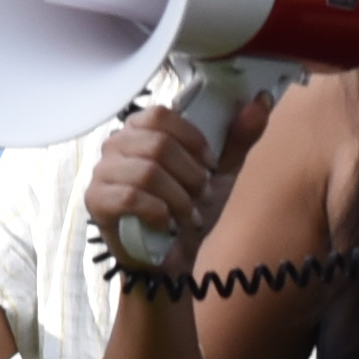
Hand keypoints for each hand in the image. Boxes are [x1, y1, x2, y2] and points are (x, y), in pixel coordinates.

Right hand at [85, 87, 233, 272]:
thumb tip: (262, 100)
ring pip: (146, 172)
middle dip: (190, 176)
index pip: (161, 115)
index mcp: (142, 130)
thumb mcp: (222, 173)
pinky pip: (129, 197)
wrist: (175, 258)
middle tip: (201, 197)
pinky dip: (158, 213)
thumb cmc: (192, 211)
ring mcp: (103, 172)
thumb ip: (239, 137)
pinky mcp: (96, 200)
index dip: (192, 140)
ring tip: (188, 215)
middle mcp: (117, 145)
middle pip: (157, 144)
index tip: (211, 164)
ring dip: (178, 198)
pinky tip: (167, 224)